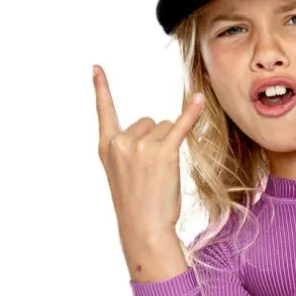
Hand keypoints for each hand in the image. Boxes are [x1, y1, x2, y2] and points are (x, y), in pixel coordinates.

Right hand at [93, 64, 204, 271]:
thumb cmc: (138, 207)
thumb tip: (156, 128)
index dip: (101, 89)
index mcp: (106, 148)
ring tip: (162, 175)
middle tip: (152, 173)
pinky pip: (180, 126)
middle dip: (155, 141)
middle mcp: (121, 142)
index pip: (104, 112)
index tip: (97, 67)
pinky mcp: (164, 152)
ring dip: (169, 146)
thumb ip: (129, 151)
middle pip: (148, 122)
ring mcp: (141, 146)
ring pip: (164, 128)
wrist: (144, 228)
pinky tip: (199, 100)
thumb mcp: (121, 176)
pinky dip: (191, 114)